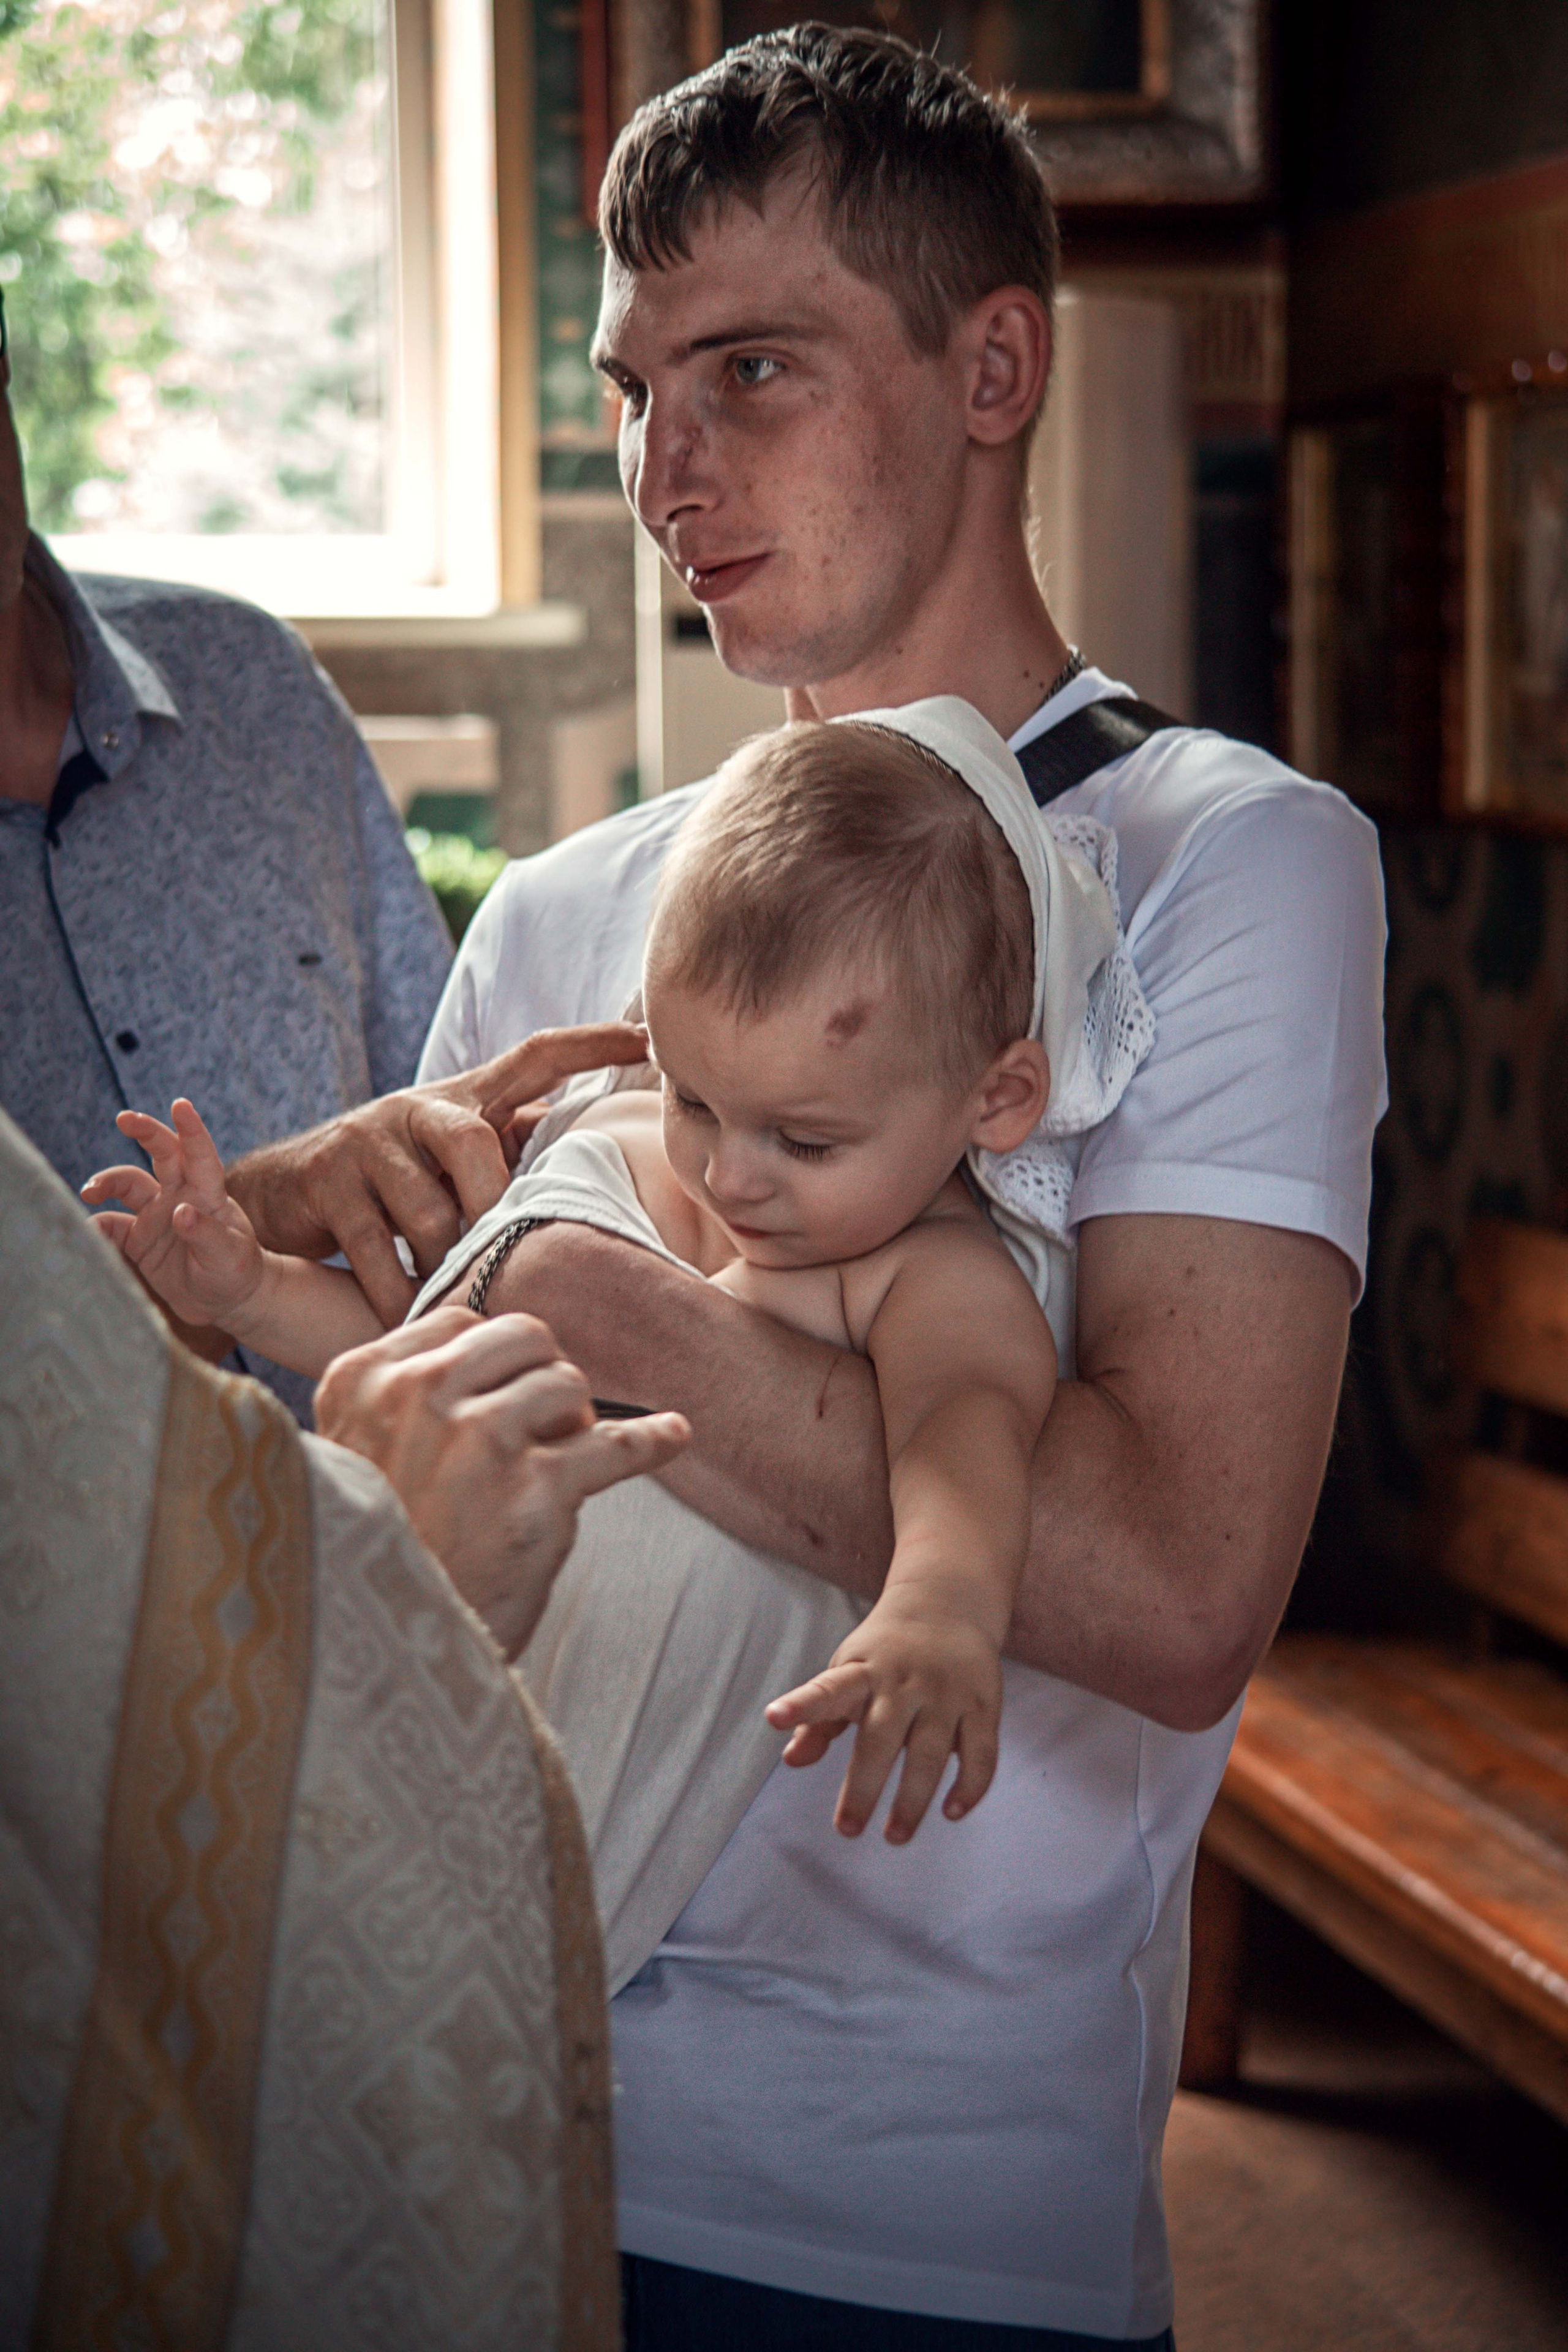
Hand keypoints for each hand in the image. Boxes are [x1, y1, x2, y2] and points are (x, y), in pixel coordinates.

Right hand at [83, 1099, 263, 1329]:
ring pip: (128, 1185)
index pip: (201, 1155)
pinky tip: (86, 1234)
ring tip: (89, 1193)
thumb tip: (181, 1213)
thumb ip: (206, 1235)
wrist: (224, 1302)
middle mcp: (181, 1195)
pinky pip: (112, 1226)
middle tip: (124, 1119)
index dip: (191, 1129)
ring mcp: (157, 1215)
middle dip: (144, 1131)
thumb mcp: (229, 1256)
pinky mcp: (139, 1239)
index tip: (180, 1104)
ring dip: (108, 1183)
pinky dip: (96, 1228)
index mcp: (209, 1194)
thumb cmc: (235, 1273)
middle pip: (162, 1153)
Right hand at [226, 1022, 650, 1325]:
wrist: (275, 1196)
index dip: (590, 1045)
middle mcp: (416, 1109)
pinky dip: (398, 1294)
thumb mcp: (450, 1163)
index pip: (534, 1057)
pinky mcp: (326, 1179)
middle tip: (508, 1258)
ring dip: (446, 1267)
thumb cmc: (388, 1187)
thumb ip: (508, 1158)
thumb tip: (591, 1171)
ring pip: (428, 1212)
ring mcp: (367, 1141)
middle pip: (475, 1143)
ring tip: (457, 1301)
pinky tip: (412, 1319)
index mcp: (461, 1101)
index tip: (648, 1035)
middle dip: (494, 1206)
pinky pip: (375, 1249)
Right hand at [314, 1304, 688, 1657]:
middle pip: (523, 1337)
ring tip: (550, 1470)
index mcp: (361, 1380)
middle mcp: (417, 1396)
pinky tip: (675, 1435)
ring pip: (568, 1383)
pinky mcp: (535, 1492)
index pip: (459, 1322)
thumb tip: (497, 1351)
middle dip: (542, 1376)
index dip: (492, 1363)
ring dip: (573, 1423)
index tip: (497, 1401)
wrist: (383, 1655)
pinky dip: (653, 1440)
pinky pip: (617, 1445)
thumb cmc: (378, 1554)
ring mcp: (479, 1440)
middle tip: (537, 1432)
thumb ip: (403, 1398)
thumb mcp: (350, 1456)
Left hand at [765, 1595, 1001, 1843]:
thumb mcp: (846, 1670)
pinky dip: (969, 1787)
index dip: (801, 1705)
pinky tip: (951, 1811)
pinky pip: (980, 1753)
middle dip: (863, 1788)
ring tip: (895, 1835)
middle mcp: (904, 1681)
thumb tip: (791, 1760)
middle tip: (847, 1829)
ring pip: (930, 1754)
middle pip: (880, 1740)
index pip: (828, 1688)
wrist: (947, 1602)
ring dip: (912, 1800)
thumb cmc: (885, 1650)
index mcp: (863, 1671)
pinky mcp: (983, 1703)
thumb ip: (819, 1719)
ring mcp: (947, 1692)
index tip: (773, 1716)